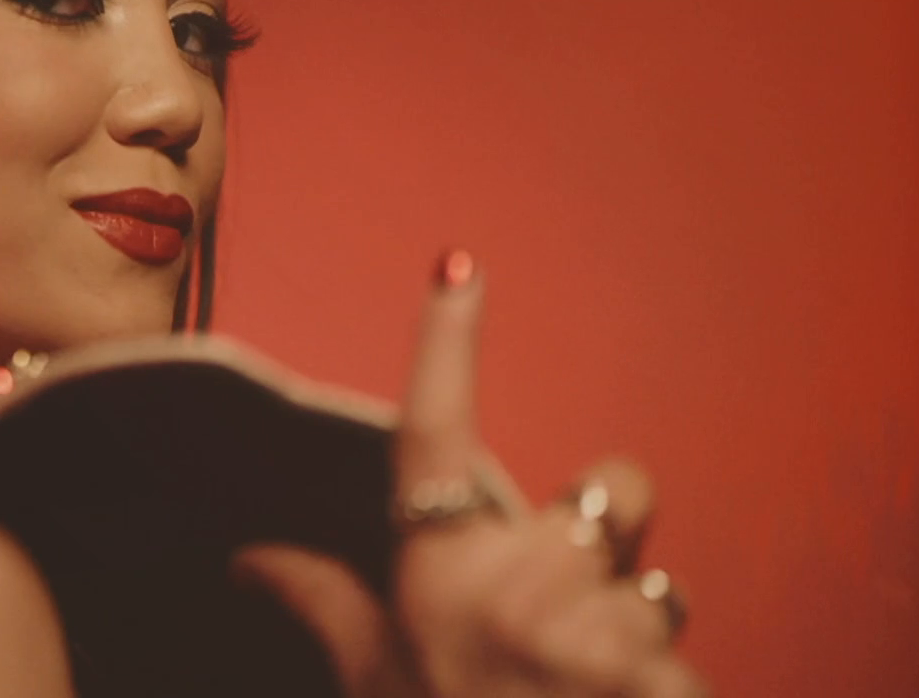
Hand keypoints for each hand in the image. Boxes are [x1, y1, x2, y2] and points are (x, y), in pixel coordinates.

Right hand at [233, 252, 707, 697]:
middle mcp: (518, 580)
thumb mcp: (375, 679)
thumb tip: (242, 555)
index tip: (459, 263)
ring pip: (650, 572)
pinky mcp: (662, 669)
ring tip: (588, 682)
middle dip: (605, 536)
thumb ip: (320, 603)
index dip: (447, 338)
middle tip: (571, 609)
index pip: (436, 427)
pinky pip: (675, 632)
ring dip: (631, 619)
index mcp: (439, 572)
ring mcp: (595, 626)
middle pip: (609, 493)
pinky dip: (658, 673)